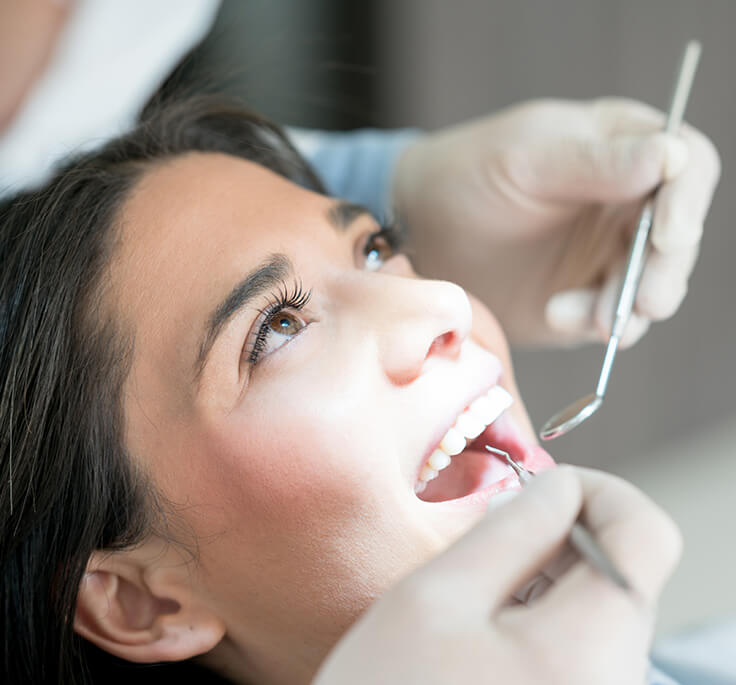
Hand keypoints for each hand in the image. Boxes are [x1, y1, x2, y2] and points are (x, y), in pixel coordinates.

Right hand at [313, 466, 680, 684]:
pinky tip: (489, 630)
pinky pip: (586, 647)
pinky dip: (546, 617)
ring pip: (603, 608)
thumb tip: (557, 487)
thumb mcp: (434, 598)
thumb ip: (509, 530)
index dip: (598, 490)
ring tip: (481, 589)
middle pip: (625, 571)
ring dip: (550, 576)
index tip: (543, 488)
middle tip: (495, 535)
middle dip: (565, 534)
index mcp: (588, 652)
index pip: (647, 532)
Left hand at [393, 98, 719, 345]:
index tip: (668, 236)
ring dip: (629, 306)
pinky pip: (611, 317)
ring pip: (652, 285)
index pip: (686, 166)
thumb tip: (671, 156)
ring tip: (583, 316)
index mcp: (622, 148)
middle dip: (664, 272)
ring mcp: (607, 254)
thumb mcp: (526, 160)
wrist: (422, 231)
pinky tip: (556, 314)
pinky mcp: (585, 296)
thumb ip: (596, 162)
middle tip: (644, 303)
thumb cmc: (468, 175)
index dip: (687, 202)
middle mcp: (626, 203)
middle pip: (678, 238)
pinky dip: (595, 323)